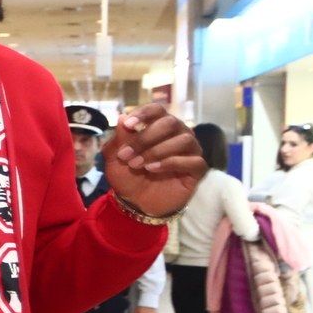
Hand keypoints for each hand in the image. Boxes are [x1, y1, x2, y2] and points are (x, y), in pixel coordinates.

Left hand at [103, 103, 206, 217]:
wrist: (136, 202)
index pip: (158, 109)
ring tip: (139, 164)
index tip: (128, 125)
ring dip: (158, 151)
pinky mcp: (197, 169)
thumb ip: (119, 138)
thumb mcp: (116, 158)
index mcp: (159, 125)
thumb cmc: (128, 175)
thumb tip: (121, 117)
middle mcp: (178, 133)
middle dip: (146, 138)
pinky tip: (153, 169)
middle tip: (127, 155)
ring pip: (184, 140)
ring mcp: (190, 150)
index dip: (144, 114)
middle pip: (171, 123)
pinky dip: (171, 163)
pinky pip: (193, 160)